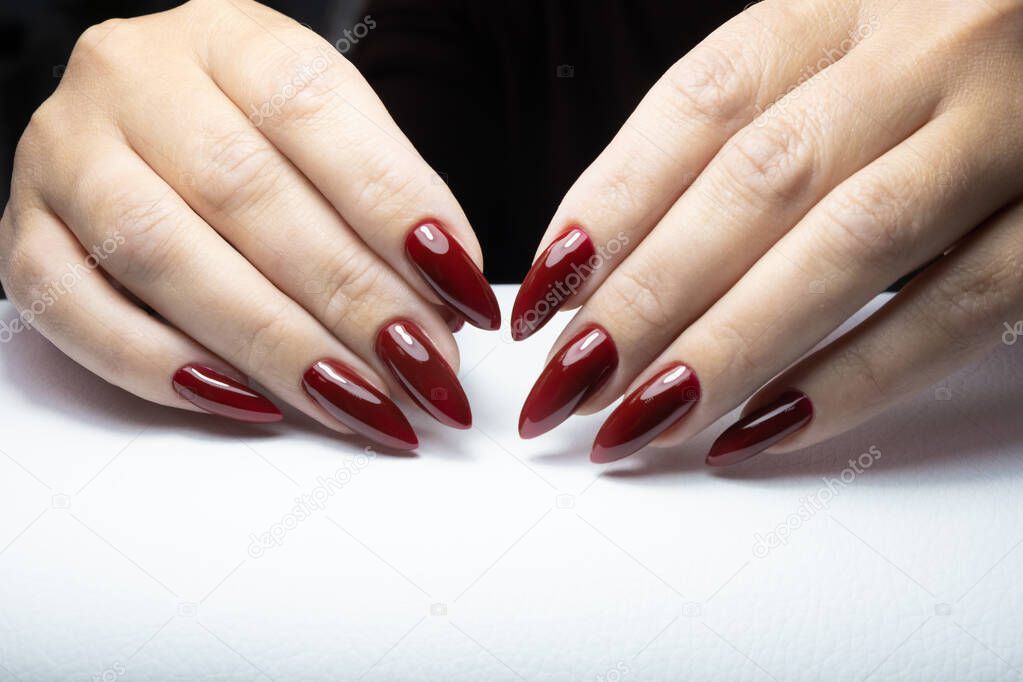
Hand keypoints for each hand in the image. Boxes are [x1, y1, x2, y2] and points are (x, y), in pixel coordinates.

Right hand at [0, 0, 499, 449]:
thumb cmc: (261, 131)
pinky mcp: (22, 231)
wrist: (150, 117)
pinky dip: (166, 367)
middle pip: (244, 195)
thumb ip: (387, 195)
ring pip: (161, 256)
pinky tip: (251, 402)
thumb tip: (447, 300)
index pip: (314, 113)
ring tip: (361, 401)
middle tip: (423, 370)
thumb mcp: (335, 128)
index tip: (460, 293)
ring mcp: (65, 155)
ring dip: (275, 344)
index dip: (395, 209)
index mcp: (229, 38)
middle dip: (350, 299)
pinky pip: (75, 310)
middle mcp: (134, 80)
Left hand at [514, 0, 1022, 464]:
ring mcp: (1007, 126)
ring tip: (641, 419)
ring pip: (845, 246)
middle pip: (755, 182)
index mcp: (845, 1)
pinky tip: (766, 427)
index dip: (607, 207)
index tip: (545, 297)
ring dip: (727, 347)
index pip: (696, 103)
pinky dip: (855, 377)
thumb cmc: (950, 60)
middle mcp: (925, 47)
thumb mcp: (846, 55)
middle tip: (571, 385)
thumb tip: (612, 262)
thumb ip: (751, 132)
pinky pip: (958, 307)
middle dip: (646, 298)